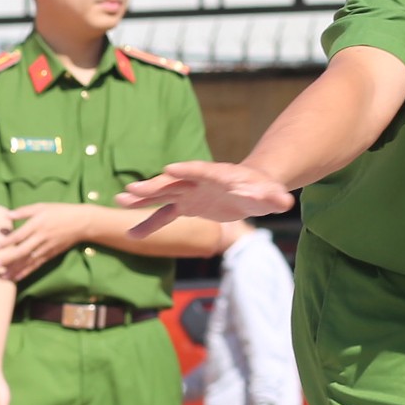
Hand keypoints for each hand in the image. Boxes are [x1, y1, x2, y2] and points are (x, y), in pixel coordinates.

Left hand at [0, 203, 91, 282]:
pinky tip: (17, 277)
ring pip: (28, 261)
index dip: (5, 242)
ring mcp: (46, 248)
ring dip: (15, 269)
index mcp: (37, 224)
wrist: (81, 223)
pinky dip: (26, 272)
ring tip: (2, 276)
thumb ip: (24, 211)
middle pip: (22, 251)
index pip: (18, 236)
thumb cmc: (60, 211)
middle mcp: (41, 238)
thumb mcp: (42, 207)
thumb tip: (7, 215)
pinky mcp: (51, 254)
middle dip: (7, 259)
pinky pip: (36, 265)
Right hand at [119, 160, 295, 239]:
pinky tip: (131, 235)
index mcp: (217, 175)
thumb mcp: (271, 195)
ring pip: (162, 195)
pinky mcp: (186, 206)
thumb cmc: (263, 190)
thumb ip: (274, 198)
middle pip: (173, 181)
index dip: (186, 169)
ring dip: (142, 199)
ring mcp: (189, 193)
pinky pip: (163, 216)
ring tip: (118, 200)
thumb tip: (285, 202)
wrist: (252, 188)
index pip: (200, 170)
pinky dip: (149, 225)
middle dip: (154, 185)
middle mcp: (198, 181)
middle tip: (132, 189)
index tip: (169, 168)